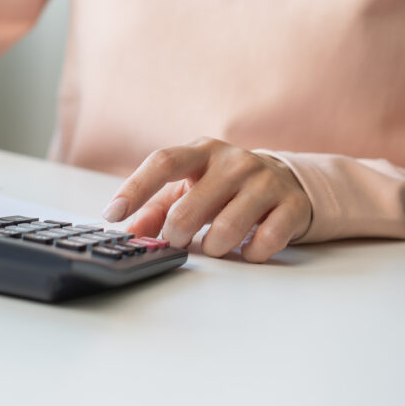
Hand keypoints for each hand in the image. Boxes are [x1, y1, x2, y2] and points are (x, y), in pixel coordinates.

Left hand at [102, 137, 311, 262]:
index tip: (112, 214)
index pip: (162, 162)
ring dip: (213, 247)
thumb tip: (129, 233)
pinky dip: (250, 254)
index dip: (134, 189)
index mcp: (201, 151)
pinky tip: (246, 250)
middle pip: (190, 205)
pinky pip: (266, 240)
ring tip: (213, 246)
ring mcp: (266, 181)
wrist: (287, 181)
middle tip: (175, 241)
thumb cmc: (225, 186)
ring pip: (228, 227)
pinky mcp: (292, 204)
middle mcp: (234, 161)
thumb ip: (155, 209)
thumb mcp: (189, 188)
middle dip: (176, 232)